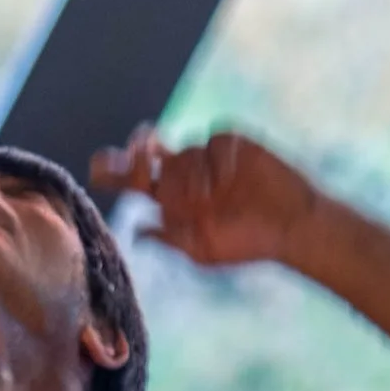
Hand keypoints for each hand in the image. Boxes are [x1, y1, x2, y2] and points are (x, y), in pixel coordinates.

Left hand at [91, 123, 319, 269]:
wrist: (291, 226)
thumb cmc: (247, 243)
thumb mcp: (203, 250)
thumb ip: (170, 238)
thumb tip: (137, 230)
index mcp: (172, 199)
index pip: (133, 179)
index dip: (113, 170)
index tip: (98, 167)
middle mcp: (185, 173)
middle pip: (149, 158)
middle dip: (142, 160)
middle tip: (147, 164)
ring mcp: (207, 156)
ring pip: (181, 151)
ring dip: (190, 172)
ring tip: (213, 195)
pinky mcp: (231, 142)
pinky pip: (212, 141)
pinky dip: (217, 159)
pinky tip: (232, 178)